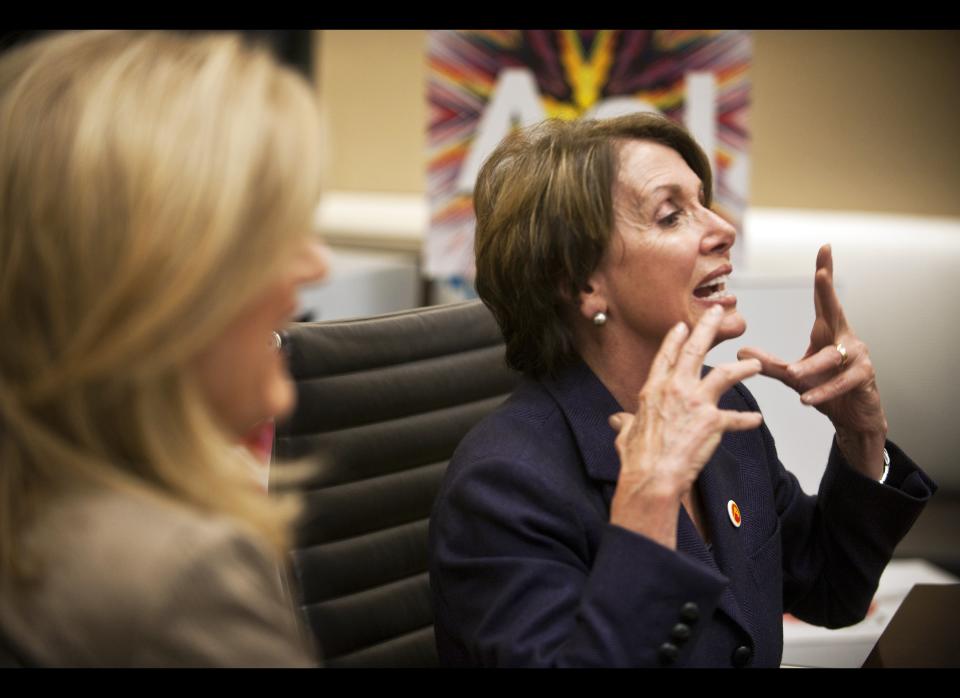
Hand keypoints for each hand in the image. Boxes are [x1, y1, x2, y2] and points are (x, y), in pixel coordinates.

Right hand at [607, 305, 762, 548]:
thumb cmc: (637, 458)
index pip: (666, 356)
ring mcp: (696, 402)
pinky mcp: (713, 421)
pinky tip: (755, 420)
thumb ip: (625, 423)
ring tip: (755, 365)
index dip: (676, 338)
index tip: (684, 325)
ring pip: (725, 374)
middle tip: (717, 312)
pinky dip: (746, 420)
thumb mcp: (626, 434)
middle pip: (696, 350)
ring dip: (743, 368)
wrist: (653, 476)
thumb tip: (618, 421)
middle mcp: (675, 388)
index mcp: (653, 389)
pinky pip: (736, 418)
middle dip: (708, 327)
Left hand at [737, 245, 887, 477]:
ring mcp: (858, 358)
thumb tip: (741, 352)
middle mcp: (845, 339)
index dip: (824, 273)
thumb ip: (770, 364)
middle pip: (835, 310)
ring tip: (794, 374)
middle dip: (827, 292)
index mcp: (828, 332)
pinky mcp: (864, 379)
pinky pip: (841, 382)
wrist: (853, 418)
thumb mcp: (793, 376)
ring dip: (812, 366)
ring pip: (832, 357)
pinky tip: (808, 399)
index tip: (824, 248)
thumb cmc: (825, 390)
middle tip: (820, 274)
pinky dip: (823, 391)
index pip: (824, 299)